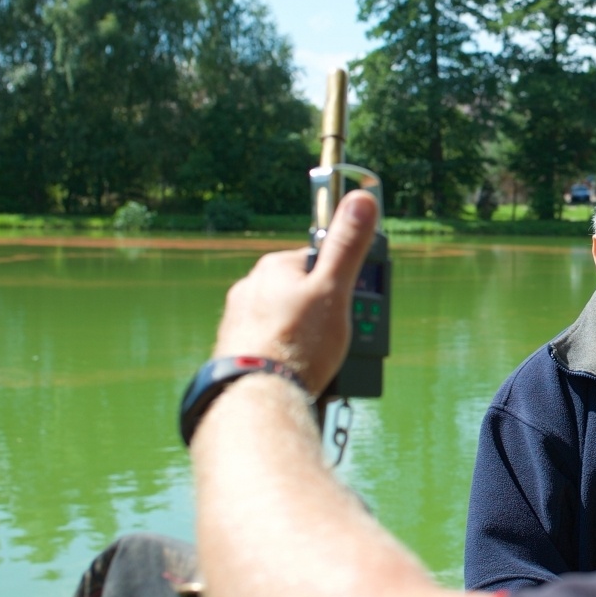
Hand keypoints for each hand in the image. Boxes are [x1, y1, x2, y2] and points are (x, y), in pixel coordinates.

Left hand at [211, 190, 379, 394]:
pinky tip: (295, 371)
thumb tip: (363, 199)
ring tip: (317, 360)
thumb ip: (348, 246)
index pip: (317, 263)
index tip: (348, 306)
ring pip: (284, 320)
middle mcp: (249, 289)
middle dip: (321, 314)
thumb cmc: (298, 344)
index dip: (339, 285)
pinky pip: (269, 345)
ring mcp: (238, 321)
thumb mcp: (335, 290)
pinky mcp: (233, 350)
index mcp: (273, 267)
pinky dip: (283, 355)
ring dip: (303, 336)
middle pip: (301, 293)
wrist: (258, 397)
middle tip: (335, 339)